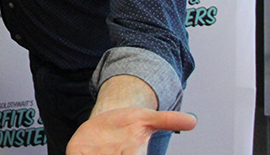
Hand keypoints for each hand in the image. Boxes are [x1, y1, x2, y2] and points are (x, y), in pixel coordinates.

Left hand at [66, 108, 196, 154]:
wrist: (105, 123)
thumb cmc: (130, 125)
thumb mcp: (147, 118)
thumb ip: (168, 120)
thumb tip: (192, 121)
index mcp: (132, 154)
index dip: (132, 154)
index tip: (129, 150)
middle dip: (110, 154)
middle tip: (111, 149)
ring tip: (99, 149)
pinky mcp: (77, 153)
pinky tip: (81, 151)